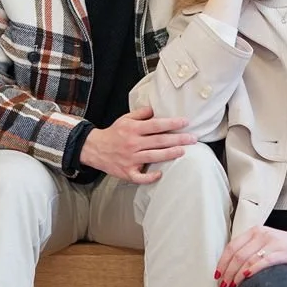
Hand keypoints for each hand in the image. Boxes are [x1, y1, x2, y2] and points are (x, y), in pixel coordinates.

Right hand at [79, 106, 196, 183]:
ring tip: (183, 151)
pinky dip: (150, 177)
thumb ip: (141, 114)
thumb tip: (156, 109)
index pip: (156, 125)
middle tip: (193, 138)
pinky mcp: (127, 172)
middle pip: (159, 141)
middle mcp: (132, 144)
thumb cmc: (113, 133)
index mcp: (133, 129)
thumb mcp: (125, 119)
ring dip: (169, 154)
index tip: (185, 121)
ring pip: (153, 157)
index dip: (172, 123)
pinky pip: (140, 177)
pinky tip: (161, 174)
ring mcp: (130, 159)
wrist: (94, 148)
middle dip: (177, 139)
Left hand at [215, 223, 286, 286]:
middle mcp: (262, 234)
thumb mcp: (265, 243)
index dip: (222, 262)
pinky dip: (252, 270)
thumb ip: (249, 250)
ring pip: (248, 259)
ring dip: (237, 275)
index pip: (232, 247)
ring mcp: (273, 242)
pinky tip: (246, 279)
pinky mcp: (284, 252)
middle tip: (224, 285)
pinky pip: (264, 261)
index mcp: (254, 231)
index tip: (217, 275)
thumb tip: (230, 269)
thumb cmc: (285, 247)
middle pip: (238, 255)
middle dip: (228, 272)